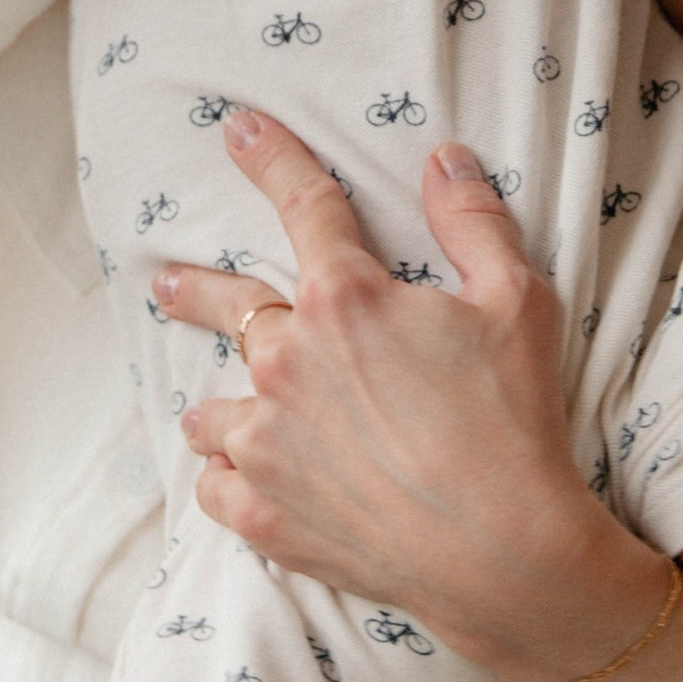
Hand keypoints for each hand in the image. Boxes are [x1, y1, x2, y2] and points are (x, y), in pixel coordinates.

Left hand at [155, 109, 673, 681]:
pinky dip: (229, 480)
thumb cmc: (515, 423)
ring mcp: (265, 443)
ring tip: (211, 415)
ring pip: (211, 412)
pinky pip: (216, 486)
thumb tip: (443, 158)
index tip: (238, 130)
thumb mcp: (517, 303)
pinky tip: (239, 482)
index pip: (302, 205)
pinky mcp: (262, 514)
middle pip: (225, 306)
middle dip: (192, 289)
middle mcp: (286, 362)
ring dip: (216, 407)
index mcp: (344, 300)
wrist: (502, 551)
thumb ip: (473, 223)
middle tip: (165, 282)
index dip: (270, 158)